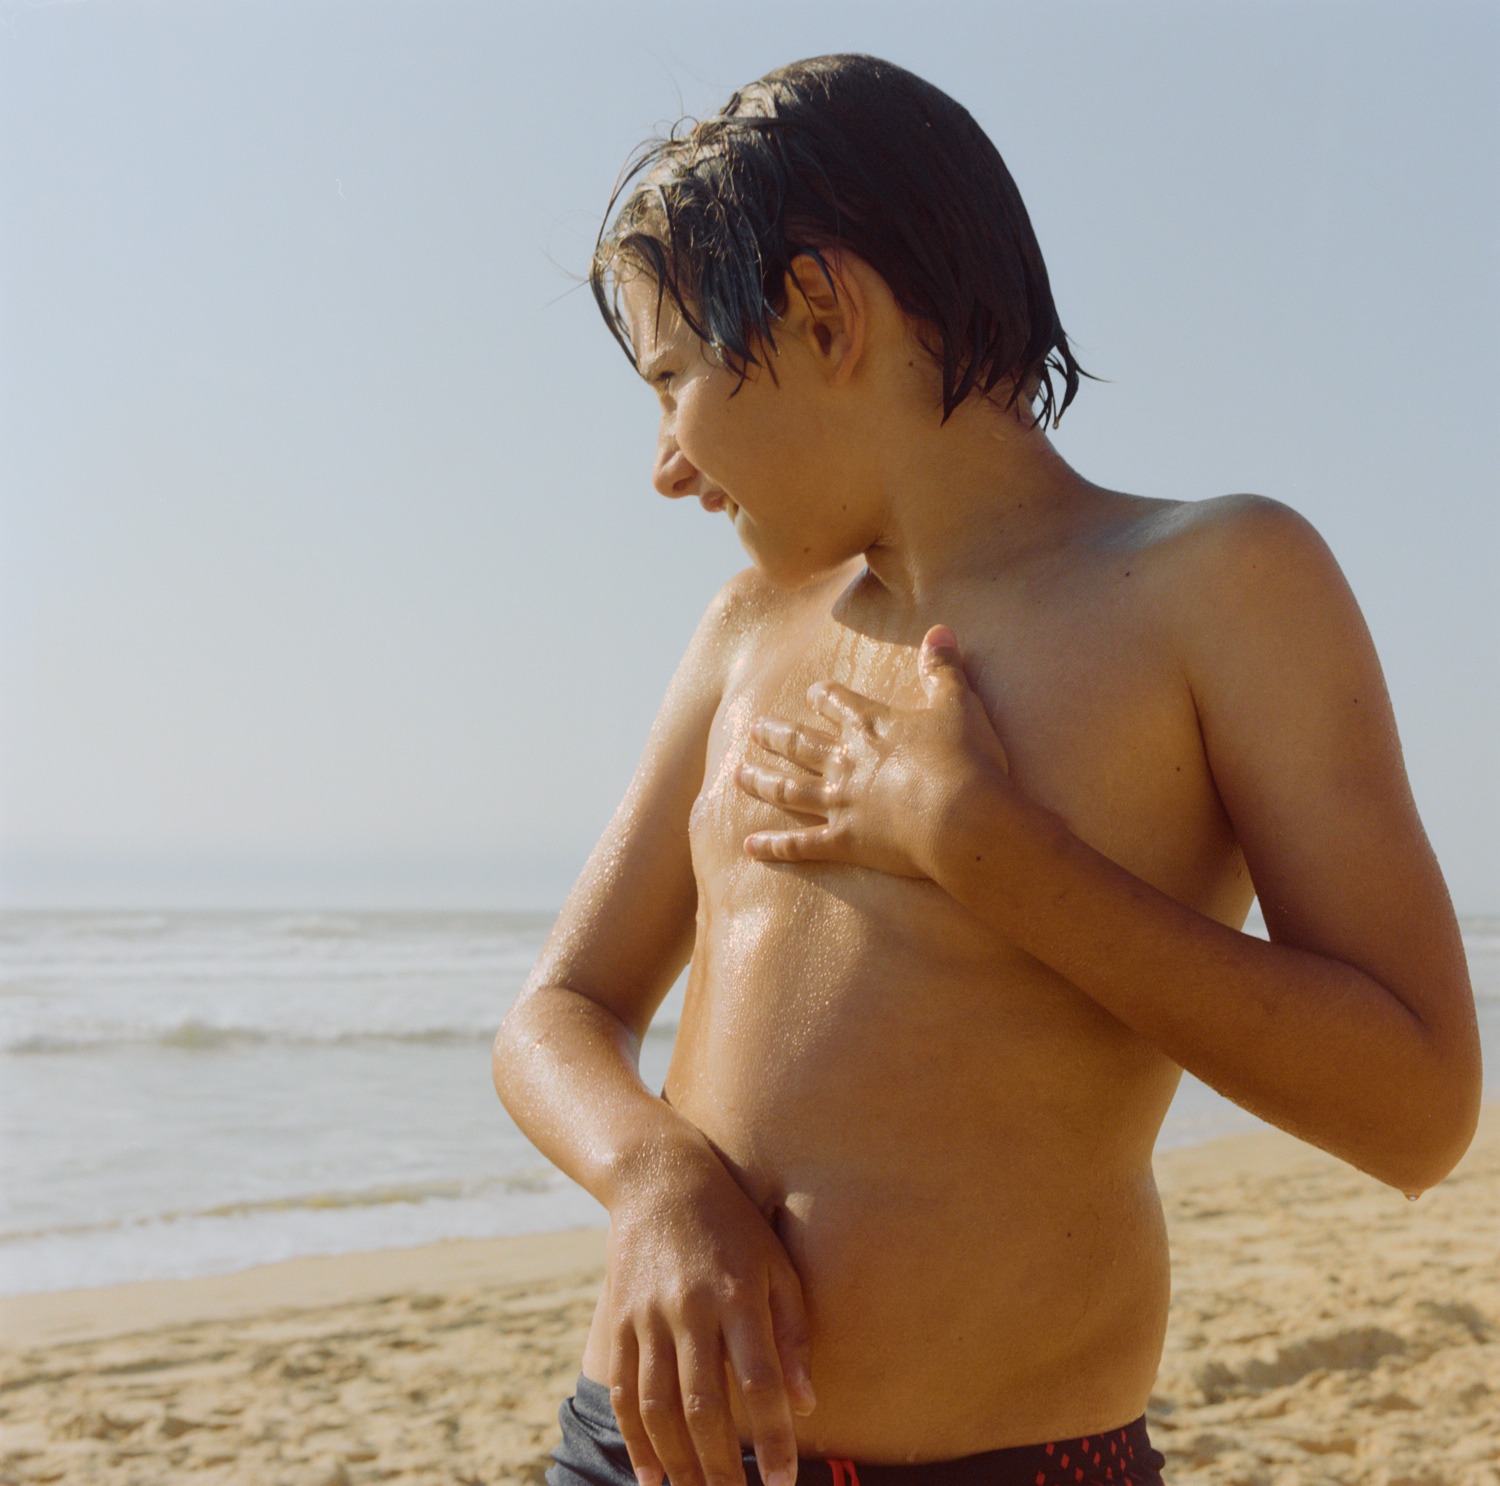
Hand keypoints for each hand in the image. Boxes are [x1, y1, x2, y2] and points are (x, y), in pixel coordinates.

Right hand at [606, 1134, 814, 1485]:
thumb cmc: (733, 1224)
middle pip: (704, 1407)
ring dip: (679, 1464)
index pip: (759, 1382)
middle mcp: (689, 1308)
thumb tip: (807, 1404)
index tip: (783, 1481)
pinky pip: (623, 1393)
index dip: (773, 1437)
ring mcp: (647, 1316)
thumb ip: (792, 1332)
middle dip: (722, 1468)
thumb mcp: (776, 1263)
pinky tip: (652, 1477)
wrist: (659, 1179)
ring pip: (659, 1409)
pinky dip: (636, 1440)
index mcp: (737, 1293)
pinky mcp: (617, 1320)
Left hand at [735, 626, 1008, 875]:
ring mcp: (840, 803)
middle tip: (754, 729)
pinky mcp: (845, 842)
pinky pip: (801, 845)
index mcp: (872, 726)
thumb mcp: (959, 705)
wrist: (962, 817)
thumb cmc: (965, 760)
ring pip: (789, 789)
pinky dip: (775, 847)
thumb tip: (940, 630)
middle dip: (777, 735)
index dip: (825, 698)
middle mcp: (847, 762)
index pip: (840, 704)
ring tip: (738, 776)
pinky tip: (749, 846)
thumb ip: (944, 669)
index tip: (812, 693)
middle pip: (802, 744)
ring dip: (762, 782)